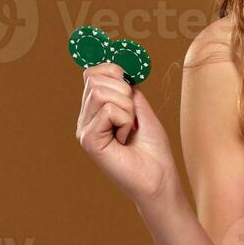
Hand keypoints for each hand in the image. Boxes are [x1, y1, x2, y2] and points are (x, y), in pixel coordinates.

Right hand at [75, 63, 178, 204]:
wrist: (159, 177)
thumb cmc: (152, 147)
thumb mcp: (140, 107)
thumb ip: (126, 88)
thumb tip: (117, 67)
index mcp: (95, 110)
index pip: (92, 73)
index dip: (113, 70)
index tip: (129, 85)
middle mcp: (85, 118)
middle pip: (96, 79)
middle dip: (124, 92)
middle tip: (131, 118)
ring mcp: (84, 129)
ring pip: (102, 92)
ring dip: (126, 108)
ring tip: (128, 129)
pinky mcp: (88, 140)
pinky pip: (109, 110)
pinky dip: (125, 121)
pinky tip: (124, 139)